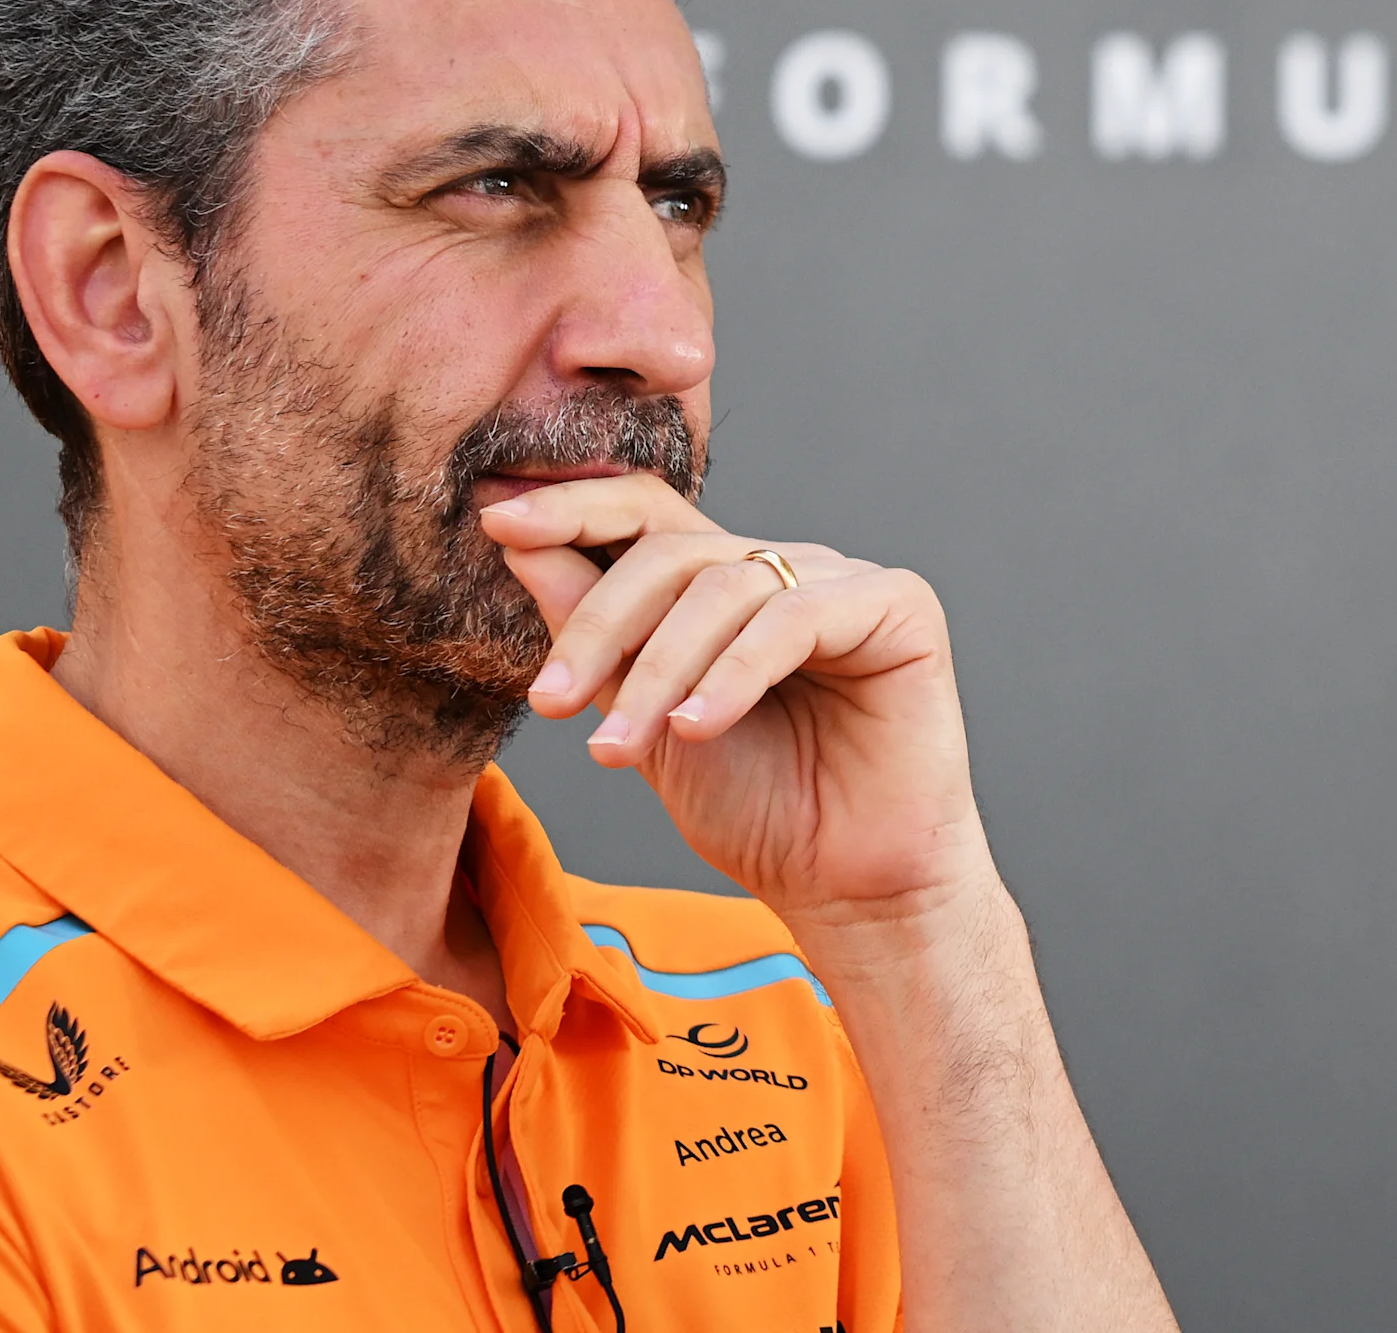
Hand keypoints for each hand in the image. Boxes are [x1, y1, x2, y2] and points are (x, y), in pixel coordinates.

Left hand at [477, 477, 991, 925]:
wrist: (844, 887)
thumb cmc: (758, 811)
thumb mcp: (644, 722)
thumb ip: (596, 637)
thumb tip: (521, 545)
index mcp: (729, 587)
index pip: (649, 516)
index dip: (576, 508)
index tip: (499, 525)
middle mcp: (787, 570)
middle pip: (674, 551)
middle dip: (601, 624)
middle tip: (552, 703)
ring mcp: (844, 582)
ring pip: (725, 587)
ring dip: (659, 670)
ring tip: (622, 749)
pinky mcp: (897, 607)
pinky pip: (795, 618)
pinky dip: (734, 673)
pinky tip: (697, 729)